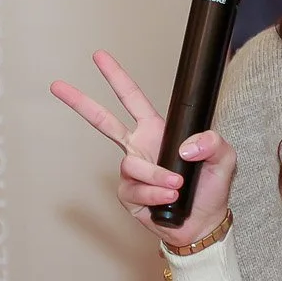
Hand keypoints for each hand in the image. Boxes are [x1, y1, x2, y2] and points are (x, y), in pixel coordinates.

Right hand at [51, 51, 236, 251]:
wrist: (203, 223)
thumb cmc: (210, 187)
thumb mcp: (224, 157)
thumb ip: (213, 142)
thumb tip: (185, 145)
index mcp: (157, 131)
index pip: (132, 99)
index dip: (116, 77)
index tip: (100, 57)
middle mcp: (139, 149)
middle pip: (103, 122)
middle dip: (80, 103)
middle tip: (57, 86)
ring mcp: (132, 173)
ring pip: (132, 166)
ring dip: (156, 176)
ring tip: (177, 184)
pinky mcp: (129, 196)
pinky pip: (136, 190)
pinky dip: (155, 193)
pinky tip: (169, 197)